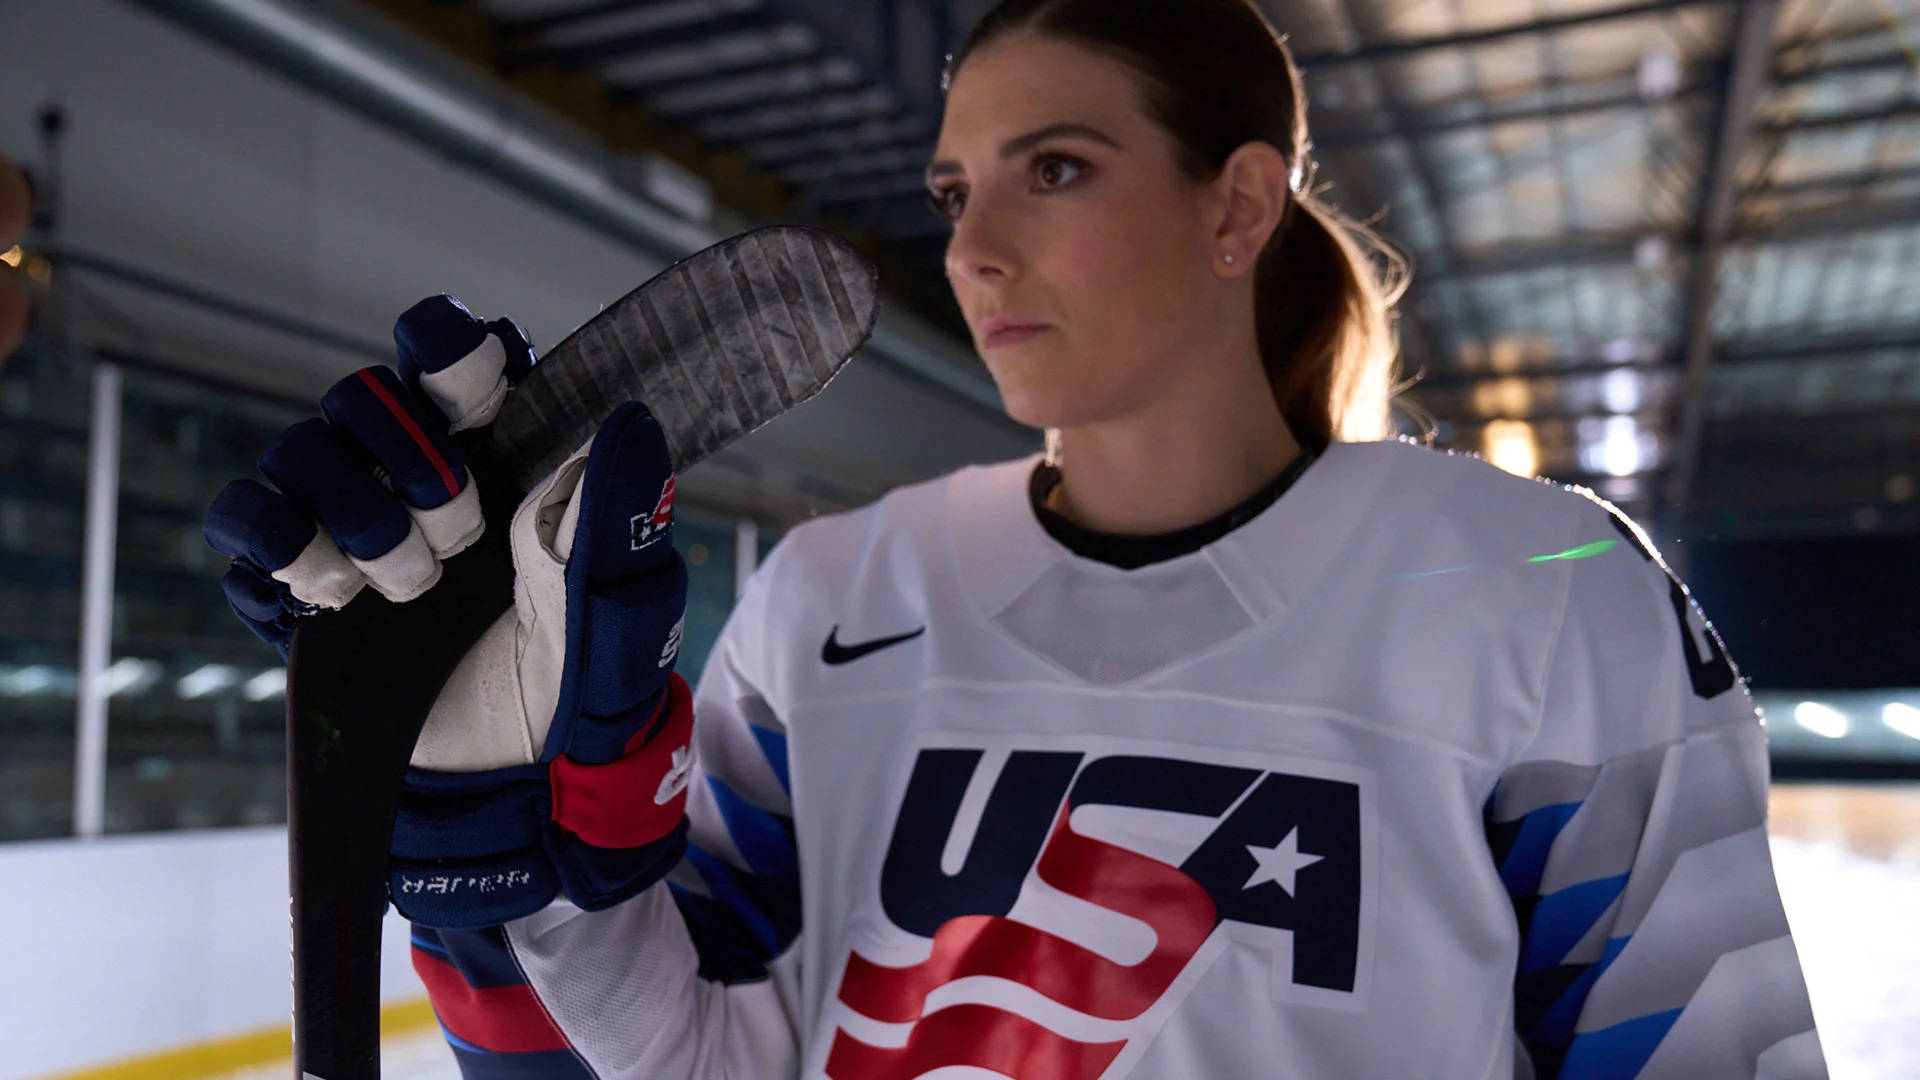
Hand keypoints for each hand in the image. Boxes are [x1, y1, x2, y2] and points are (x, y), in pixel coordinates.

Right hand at [203, 296, 692, 927]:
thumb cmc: (582, 688)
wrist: (518, 792)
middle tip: (462, 535)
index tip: (467, 374)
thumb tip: (630, 419)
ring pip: (302, 449)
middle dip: (411, 458)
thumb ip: (623, 515)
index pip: (458, 359)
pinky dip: (274, 539)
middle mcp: (419, 478)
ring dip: (356, 511)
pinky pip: (245, 520)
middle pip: (367, 393)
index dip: (448, 347)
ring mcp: (351, 529)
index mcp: (504, 459)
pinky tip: (327, 589)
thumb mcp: (622, 609)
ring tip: (408, 590)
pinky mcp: (297, 590)